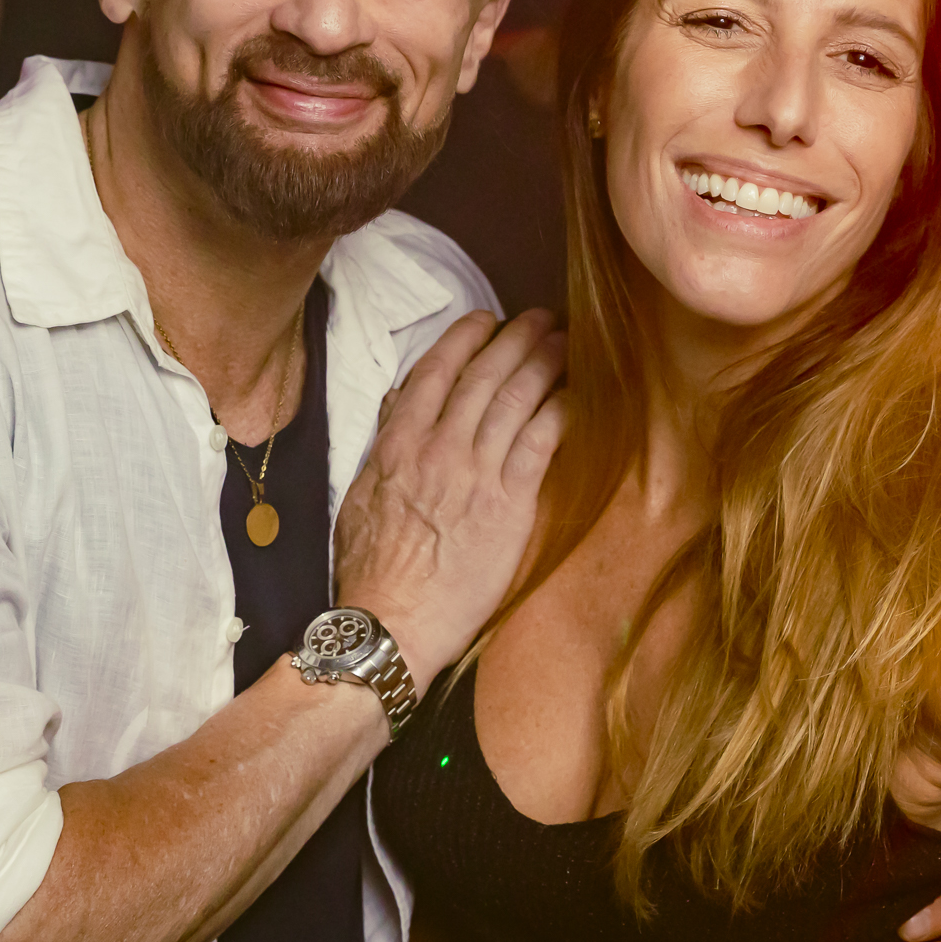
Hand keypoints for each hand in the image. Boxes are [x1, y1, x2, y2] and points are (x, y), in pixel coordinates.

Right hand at [334, 310, 566, 689]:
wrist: (393, 623)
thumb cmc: (372, 569)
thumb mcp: (361, 497)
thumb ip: (385, 446)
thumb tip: (401, 405)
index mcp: (398, 445)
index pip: (435, 371)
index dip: (465, 338)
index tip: (486, 319)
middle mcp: (439, 449)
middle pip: (484, 376)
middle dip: (517, 339)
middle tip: (542, 318)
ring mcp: (476, 474)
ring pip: (517, 400)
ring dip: (545, 363)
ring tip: (566, 342)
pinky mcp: (509, 505)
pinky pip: (542, 443)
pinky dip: (562, 411)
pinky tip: (580, 395)